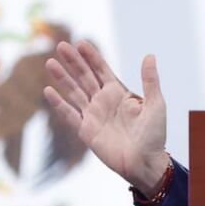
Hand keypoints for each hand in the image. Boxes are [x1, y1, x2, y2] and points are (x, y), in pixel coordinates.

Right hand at [43, 40, 169, 194]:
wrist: (146, 162)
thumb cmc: (154, 134)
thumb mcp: (156, 104)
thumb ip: (150, 81)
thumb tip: (150, 56)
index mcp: (119, 93)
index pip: (102, 70)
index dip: (92, 57)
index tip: (81, 43)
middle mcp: (104, 102)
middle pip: (85, 77)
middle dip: (74, 62)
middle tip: (61, 45)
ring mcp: (93, 115)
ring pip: (74, 92)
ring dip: (62, 78)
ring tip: (50, 63)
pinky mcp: (86, 131)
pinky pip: (69, 115)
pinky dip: (59, 104)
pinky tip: (48, 91)